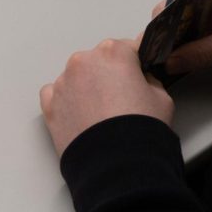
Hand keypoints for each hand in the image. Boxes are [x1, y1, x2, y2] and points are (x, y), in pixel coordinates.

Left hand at [40, 38, 173, 157]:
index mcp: (112, 52)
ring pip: (77, 77)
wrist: (116, 164)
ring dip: (88, 88)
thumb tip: (141, 79)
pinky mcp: (49, 104)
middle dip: (110, 75)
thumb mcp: (162, 97)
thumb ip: (149, 79)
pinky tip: (83, 116)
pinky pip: (58, 95)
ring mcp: (62, 82)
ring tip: (104, 113)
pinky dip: (68, 101)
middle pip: (99, 61)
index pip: (128, 47)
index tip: (140, 70)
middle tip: (124, 99)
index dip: (137, 62)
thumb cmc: (139, 131)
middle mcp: (82, 62)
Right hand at [161, 0, 211, 73]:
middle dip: (168, 33)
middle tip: (160, 56)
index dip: (165, 22)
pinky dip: (185, 43)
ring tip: (169, 58)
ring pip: (181, 21)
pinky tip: (182, 56)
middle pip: (176, 9)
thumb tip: (170, 61)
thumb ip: (204, 53)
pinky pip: (192, 29)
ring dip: (176, 39)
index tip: (156, 44)